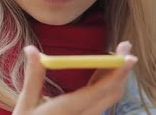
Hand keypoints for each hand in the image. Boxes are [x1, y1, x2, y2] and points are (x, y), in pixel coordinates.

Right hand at [13, 41, 136, 114]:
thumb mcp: (26, 105)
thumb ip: (34, 77)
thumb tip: (31, 49)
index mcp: (68, 110)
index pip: (101, 91)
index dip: (118, 73)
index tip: (130, 58)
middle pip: (113, 93)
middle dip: (122, 69)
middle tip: (125, 46)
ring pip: (110, 97)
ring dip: (116, 75)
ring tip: (118, 53)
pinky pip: (103, 101)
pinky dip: (107, 83)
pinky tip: (105, 69)